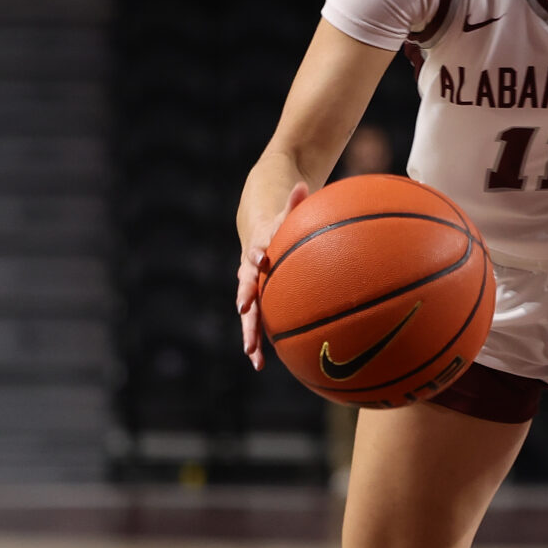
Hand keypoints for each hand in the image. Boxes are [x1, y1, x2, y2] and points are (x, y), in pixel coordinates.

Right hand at [235, 181, 308, 367]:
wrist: (257, 229)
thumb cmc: (279, 222)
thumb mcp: (285, 211)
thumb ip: (294, 202)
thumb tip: (302, 184)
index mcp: (258, 248)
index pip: (257, 248)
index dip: (258, 252)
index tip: (260, 257)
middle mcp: (250, 271)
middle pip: (246, 286)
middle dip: (247, 300)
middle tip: (244, 312)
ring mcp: (252, 288)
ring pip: (250, 314)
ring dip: (251, 334)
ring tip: (254, 357)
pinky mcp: (259, 301)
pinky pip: (260, 323)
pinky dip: (260, 342)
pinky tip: (262, 363)